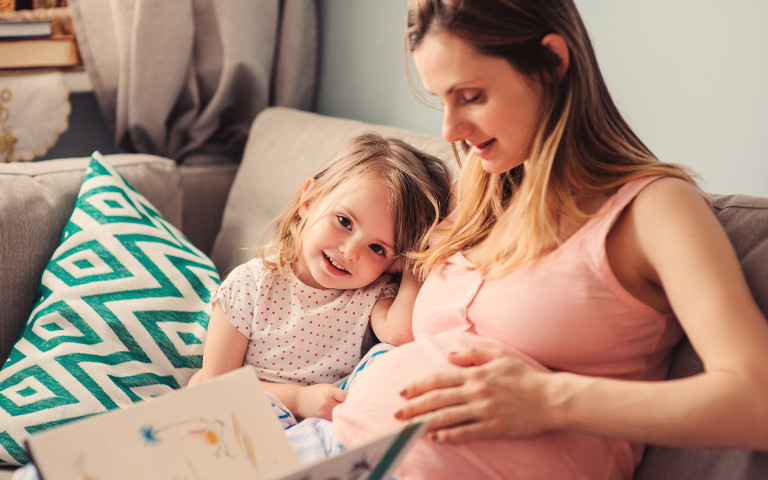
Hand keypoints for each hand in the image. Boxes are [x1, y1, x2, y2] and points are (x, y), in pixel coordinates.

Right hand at [295, 383, 347, 419]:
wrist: (299, 400)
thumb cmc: (315, 392)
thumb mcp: (327, 387)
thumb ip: (338, 392)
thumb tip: (351, 398)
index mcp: (330, 392)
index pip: (346, 396)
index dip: (351, 398)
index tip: (352, 399)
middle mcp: (327, 403)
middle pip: (345, 407)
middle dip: (349, 407)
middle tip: (352, 407)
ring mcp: (324, 413)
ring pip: (340, 416)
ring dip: (343, 415)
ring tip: (345, 413)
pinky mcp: (322, 420)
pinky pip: (334, 420)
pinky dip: (337, 419)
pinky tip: (338, 417)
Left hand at [395, 347, 551, 442]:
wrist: (550, 398)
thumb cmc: (525, 376)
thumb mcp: (499, 356)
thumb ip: (472, 354)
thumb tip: (449, 355)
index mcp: (475, 374)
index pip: (439, 379)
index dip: (418, 386)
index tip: (402, 392)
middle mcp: (475, 391)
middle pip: (438, 399)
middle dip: (414, 407)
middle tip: (397, 414)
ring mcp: (483, 410)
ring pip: (447, 417)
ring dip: (425, 422)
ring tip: (409, 428)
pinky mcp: (493, 427)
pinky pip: (466, 432)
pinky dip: (449, 435)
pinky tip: (435, 437)